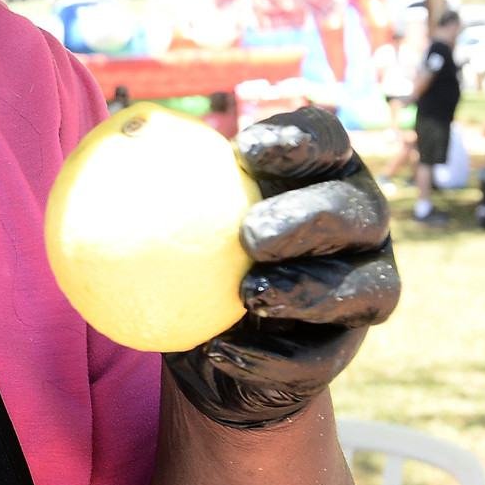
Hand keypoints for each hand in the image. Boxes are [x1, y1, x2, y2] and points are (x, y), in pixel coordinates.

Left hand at [168, 107, 401, 431]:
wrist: (210, 335)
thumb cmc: (188, 249)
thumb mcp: (169, 209)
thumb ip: (158, 170)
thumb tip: (120, 126)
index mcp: (324, 174)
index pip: (327, 142)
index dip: (300, 140)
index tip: (244, 150)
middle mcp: (360, 227)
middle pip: (359, 212)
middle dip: (311, 218)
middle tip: (251, 235)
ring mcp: (363, 288)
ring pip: (364, 288)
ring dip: (308, 291)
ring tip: (250, 296)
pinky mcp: (344, 347)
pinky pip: (321, 356)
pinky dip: (273, 358)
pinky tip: (224, 352)